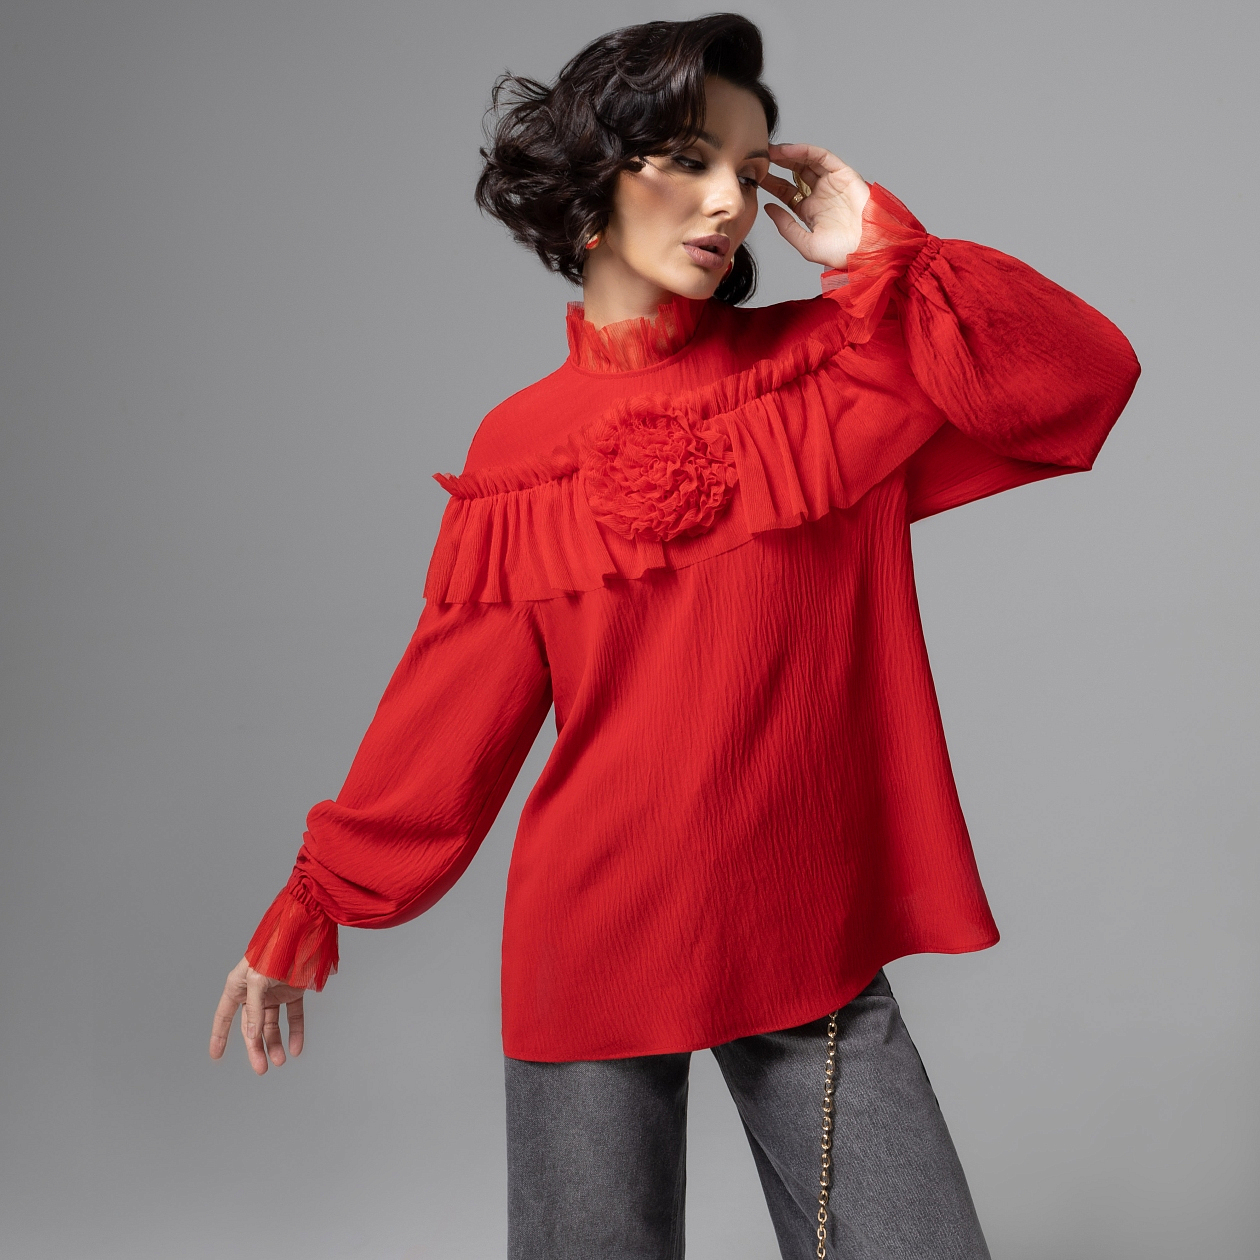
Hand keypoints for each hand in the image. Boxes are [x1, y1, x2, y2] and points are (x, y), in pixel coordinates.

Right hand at [209, 955, 306, 1074]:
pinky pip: (293, 1016)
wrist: (303, 932)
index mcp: (238, 986)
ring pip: (272, 1025)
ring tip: (280, 1061)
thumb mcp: (257, 980)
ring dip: (276, 1043)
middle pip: (251, 1027)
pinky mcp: (293, 991)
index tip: (216, 1055)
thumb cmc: (274, 950)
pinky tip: (296, 1048)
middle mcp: (254, 992)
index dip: (219, 1035)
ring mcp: (274, 992)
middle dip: (255, 1048)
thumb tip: (252, 1036)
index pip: (224, 1016)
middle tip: (261, 1069)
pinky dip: (295, 1032)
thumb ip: (254, 1009)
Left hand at [760, 143, 869, 269]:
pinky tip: (788, 151)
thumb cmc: (841, 253)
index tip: (755, 177)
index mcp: (810, 211)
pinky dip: (805, 151)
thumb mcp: (805, 243)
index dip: (771, 183)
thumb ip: (785, 226)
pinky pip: (822, 157)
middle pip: (794, 174)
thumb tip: (768, 209)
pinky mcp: (844, 174)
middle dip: (777, 165)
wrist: (866, 249)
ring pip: (807, 162)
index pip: (786, 192)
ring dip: (788, 155)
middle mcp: (820, 194)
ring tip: (770, 151)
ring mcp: (832, 183)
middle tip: (759, 158)